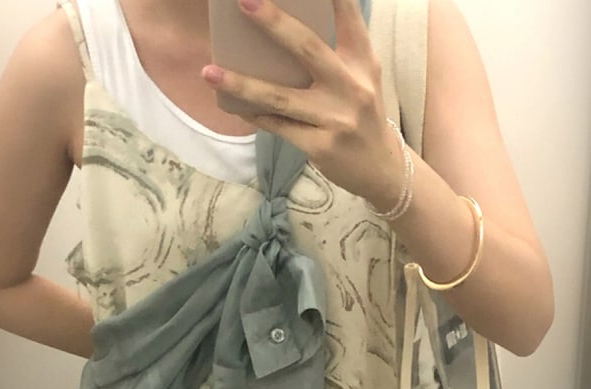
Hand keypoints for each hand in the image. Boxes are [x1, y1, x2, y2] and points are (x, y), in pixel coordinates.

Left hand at [202, 0, 404, 209]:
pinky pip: (279, 126)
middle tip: (244, 1)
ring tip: (209, 72)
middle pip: (307, 48)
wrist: (381, 168)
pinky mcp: (321, 146)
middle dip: (273, 23)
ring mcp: (336, 118)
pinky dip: (254, 114)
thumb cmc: (361, 112)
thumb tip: (281, 28)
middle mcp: (352, 85)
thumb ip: (335, 50)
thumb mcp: (360, 76)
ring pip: (281, 97)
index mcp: (362, 60)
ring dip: (241, 84)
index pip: (347, 15)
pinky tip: (233, 105)